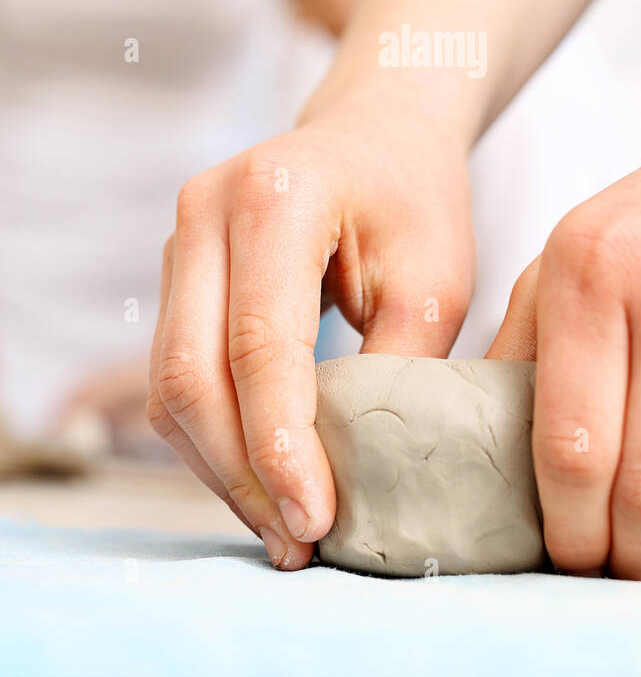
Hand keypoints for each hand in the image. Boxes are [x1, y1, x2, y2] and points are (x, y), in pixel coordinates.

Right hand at [148, 90, 474, 568]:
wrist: (377, 135)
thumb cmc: (415, 200)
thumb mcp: (434, 280)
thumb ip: (398, 371)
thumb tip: (365, 484)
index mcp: (277, 195)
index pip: (260, 343)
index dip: (282, 444)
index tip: (318, 519)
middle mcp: (205, 210)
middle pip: (192, 371)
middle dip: (243, 471)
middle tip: (298, 541)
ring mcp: (179, 239)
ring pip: (170, 385)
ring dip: (220, 467)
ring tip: (283, 528)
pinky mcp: (176, 274)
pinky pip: (174, 375)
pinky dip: (211, 439)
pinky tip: (260, 481)